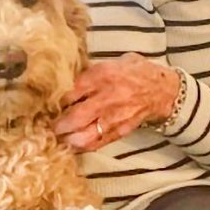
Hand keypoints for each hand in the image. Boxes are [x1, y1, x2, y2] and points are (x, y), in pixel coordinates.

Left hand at [54, 53, 180, 151]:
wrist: (163, 90)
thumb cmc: (134, 73)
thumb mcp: (112, 63)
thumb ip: (90, 72)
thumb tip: (65, 80)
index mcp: (103, 76)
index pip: (72, 91)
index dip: (56, 101)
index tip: (46, 104)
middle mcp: (108, 98)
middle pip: (75, 117)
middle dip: (58, 124)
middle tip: (47, 126)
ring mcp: (114, 117)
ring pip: (84, 135)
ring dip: (67, 139)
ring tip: (57, 138)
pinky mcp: (120, 131)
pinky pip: (97, 143)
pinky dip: (81, 146)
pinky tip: (71, 144)